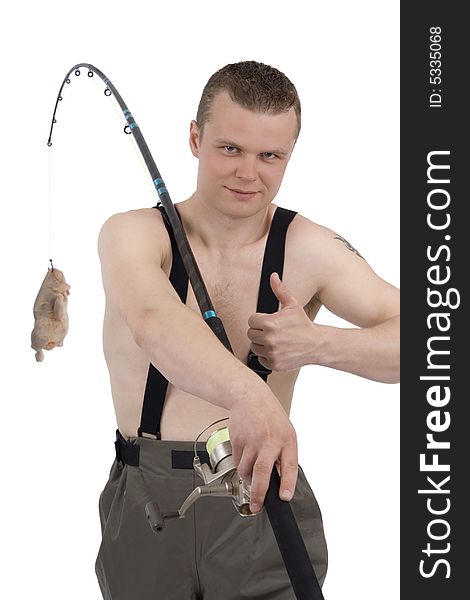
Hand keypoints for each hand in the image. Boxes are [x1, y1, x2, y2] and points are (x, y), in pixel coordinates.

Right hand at [228, 389, 297, 512]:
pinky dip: (241, 463)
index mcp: (286, 439)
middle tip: (257, 505)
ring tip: (252, 468)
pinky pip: (237, 461)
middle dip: (258, 493)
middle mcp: (269, 440)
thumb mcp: (286, 432)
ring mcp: (251, 440)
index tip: (284, 497)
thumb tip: (280, 481)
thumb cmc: (270, 416)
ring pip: (245, 470)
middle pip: (262, 472)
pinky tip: (246, 451)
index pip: (289, 466)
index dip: (287, 484)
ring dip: (248, 476)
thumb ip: (284, 455)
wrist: (250, 397)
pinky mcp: (237, 440)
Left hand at [247, 272, 314, 370]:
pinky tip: (277, 350)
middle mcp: (269, 339)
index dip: (259, 320)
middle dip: (259, 332)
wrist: (317, 344)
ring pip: (254, 347)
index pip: (251, 321)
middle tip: (272, 331)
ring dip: (261, 344)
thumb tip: (273, 276)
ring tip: (274, 340)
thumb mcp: (292, 305)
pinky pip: (261, 359)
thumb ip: (280, 290)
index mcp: (270, 323)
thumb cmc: (303, 324)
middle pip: (250, 334)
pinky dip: (267, 356)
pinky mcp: (274, 364)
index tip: (268, 322)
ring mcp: (271, 352)